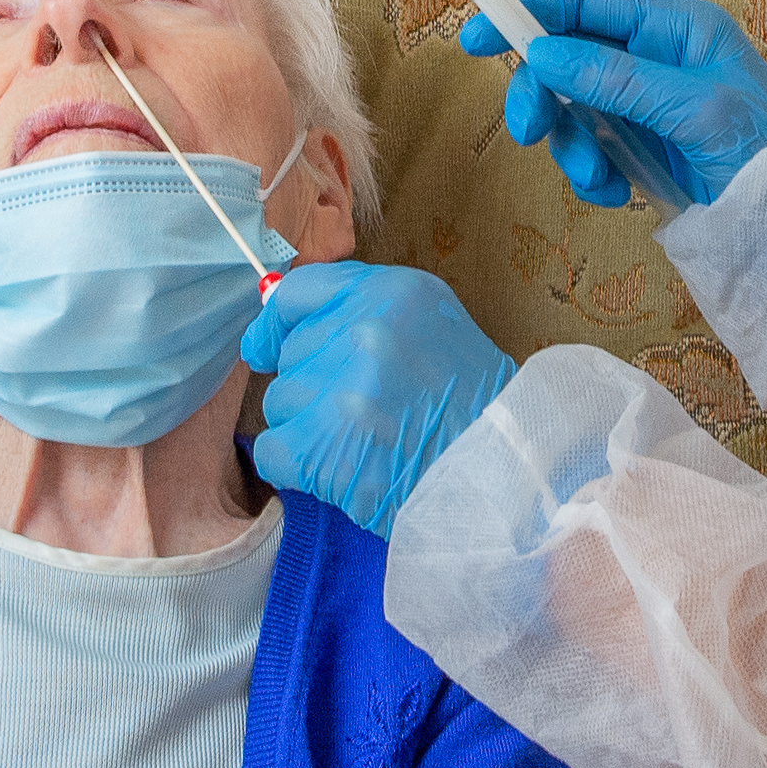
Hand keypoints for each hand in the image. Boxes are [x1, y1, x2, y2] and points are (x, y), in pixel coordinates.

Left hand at [241, 261, 517, 536]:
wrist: (500, 475)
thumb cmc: (469, 404)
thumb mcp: (431, 323)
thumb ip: (361, 309)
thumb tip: (280, 319)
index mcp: (392, 294)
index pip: (300, 292)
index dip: (277, 323)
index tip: (266, 345)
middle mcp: (364, 332)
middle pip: (291, 353)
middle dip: (315, 383)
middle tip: (366, 410)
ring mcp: (341, 392)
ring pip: (281, 401)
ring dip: (310, 426)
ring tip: (364, 441)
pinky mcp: (321, 448)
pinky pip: (272, 448)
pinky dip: (296, 465)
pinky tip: (338, 469)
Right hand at [463, 0, 766, 209]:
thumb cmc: (766, 149)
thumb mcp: (694, 108)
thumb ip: (617, 79)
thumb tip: (543, 53)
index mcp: (673, 26)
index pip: (586, 0)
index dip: (528, 11)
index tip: (477, 38)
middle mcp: (654, 56)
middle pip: (565, 55)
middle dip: (542, 93)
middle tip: (528, 131)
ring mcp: (645, 103)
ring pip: (571, 109)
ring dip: (570, 146)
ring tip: (596, 180)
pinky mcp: (642, 147)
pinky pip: (591, 149)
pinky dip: (591, 174)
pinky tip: (616, 195)